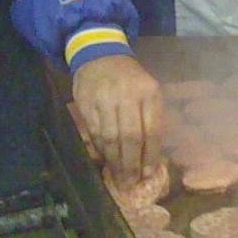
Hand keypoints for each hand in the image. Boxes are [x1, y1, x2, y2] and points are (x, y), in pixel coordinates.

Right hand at [70, 54, 165, 180]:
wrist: (100, 54)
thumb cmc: (131, 80)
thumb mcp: (149, 92)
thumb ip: (152, 120)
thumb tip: (151, 157)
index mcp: (149, 92)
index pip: (151, 130)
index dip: (150, 155)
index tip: (148, 174)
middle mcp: (127, 95)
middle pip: (130, 137)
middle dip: (130, 164)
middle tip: (130, 183)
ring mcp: (104, 99)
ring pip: (109, 137)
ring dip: (113, 161)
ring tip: (118, 178)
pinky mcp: (85, 103)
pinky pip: (93, 132)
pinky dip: (99, 149)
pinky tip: (104, 161)